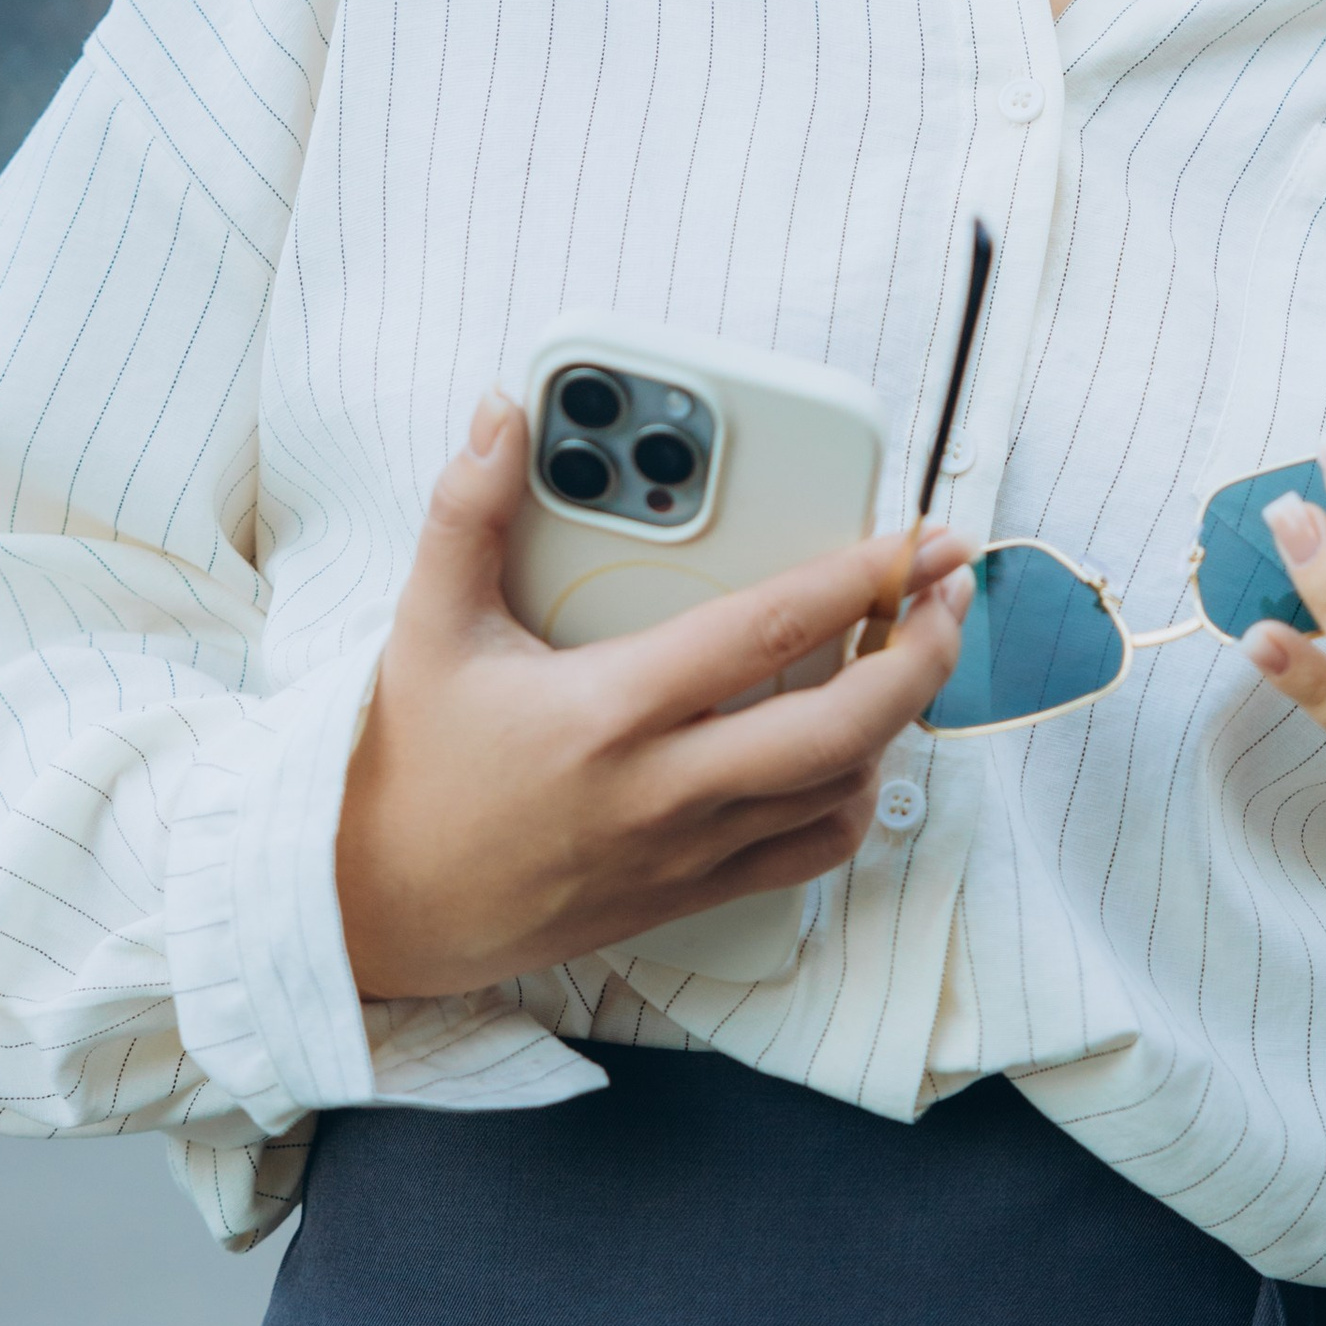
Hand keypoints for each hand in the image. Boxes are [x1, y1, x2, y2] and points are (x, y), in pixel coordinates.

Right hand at [335, 393, 973, 997]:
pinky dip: (852, 797)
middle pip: (844, 727)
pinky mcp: (685, 896)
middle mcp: (662, 789)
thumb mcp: (424, 627)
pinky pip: (806, 855)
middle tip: (951, 592)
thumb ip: (465, 512)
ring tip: (910, 649)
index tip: (918, 538)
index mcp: (609, 711)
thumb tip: (498, 418)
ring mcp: (683, 852)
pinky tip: (852, 748)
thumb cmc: (405, 764)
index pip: (769, 633)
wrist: (374, 908)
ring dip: (896, 718)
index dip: (861, 578)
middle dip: (922, 653)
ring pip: (839, 791)